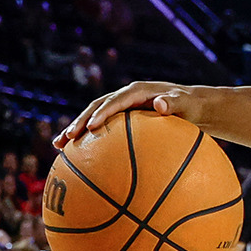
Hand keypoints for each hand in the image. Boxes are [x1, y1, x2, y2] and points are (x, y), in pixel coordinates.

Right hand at [56, 81, 204, 148]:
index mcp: (137, 92)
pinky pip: (101, 129)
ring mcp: (120, 107)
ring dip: (76, 130)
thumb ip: (174, 103)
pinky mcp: (120, 119)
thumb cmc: (191, 106)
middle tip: (67, 138)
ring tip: (58, 147)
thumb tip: (160, 105)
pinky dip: (87, 140)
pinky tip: (75, 158)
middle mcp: (124, 97)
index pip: (115, 101)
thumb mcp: (186, 104)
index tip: (91, 127)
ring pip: (92, 117)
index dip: (102, 113)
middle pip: (96, 108)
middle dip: (80, 122)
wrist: (191, 106)